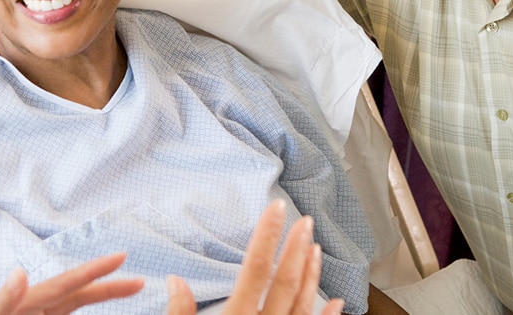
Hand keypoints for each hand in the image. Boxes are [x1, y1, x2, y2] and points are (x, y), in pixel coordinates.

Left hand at [0, 252, 144, 314]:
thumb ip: (2, 302)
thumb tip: (21, 272)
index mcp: (26, 302)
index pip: (68, 284)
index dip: (95, 270)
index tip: (121, 257)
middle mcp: (33, 308)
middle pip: (78, 295)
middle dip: (108, 286)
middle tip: (139, 281)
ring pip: (70, 307)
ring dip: (96, 299)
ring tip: (123, 293)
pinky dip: (75, 310)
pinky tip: (89, 307)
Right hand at [166, 200, 343, 314]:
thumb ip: (179, 312)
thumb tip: (174, 281)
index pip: (256, 269)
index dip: (267, 236)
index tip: (277, 208)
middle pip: (284, 282)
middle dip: (295, 248)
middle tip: (306, 220)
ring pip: (303, 304)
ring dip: (311, 275)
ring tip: (316, 248)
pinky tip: (337, 301)